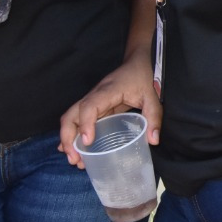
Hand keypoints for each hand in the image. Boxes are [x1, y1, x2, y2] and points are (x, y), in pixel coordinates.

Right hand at [59, 51, 161, 165]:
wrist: (136, 62)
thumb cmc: (143, 77)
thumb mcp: (152, 96)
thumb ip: (154, 117)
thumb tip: (153, 140)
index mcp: (107, 91)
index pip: (89, 106)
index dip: (85, 124)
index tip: (87, 142)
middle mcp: (94, 96)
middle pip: (71, 115)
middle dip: (68, 138)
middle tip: (75, 159)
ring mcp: (91, 101)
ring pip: (70, 119)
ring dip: (68, 139)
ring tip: (75, 160)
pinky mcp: (93, 106)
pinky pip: (78, 120)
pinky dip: (73, 135)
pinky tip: (74, 151)